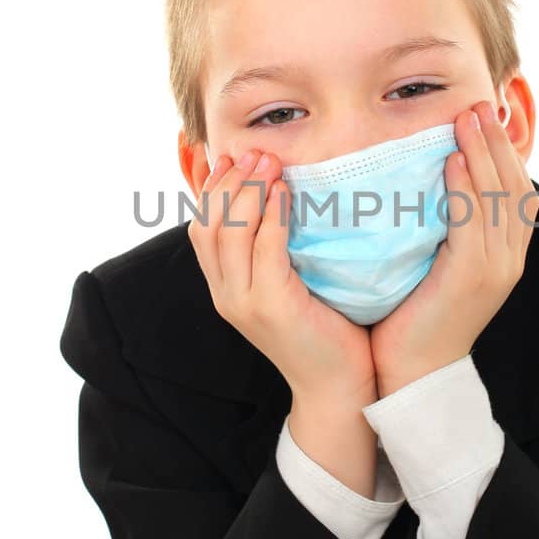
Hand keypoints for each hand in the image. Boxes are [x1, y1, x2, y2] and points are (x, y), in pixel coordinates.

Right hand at [187, 145, 376, 400]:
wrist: (338, 386)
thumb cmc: (323, 329)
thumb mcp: (290, 283)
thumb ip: (276, 248)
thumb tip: (280, 196)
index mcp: (224, 289)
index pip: (200, 227)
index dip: (210, 187)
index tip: (231, 155)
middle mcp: (225, 295)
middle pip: (208, 224)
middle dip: (228, 181)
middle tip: (254, 152)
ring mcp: (243, 303)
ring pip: (229, 232)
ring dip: (248, 191)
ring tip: (269, 163)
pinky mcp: (270, 307)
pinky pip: (265, 249)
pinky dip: (272, 215)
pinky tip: (286, 192)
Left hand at [369, 100, 538, 393]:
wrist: (412, 371)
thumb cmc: (414, 316)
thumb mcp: (437, 264)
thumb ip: (444, 228)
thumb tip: (429, 184)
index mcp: (505, 255)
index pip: (517, 191)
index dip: (505, 151)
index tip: (485, 117)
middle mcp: (508, 259)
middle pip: (514, 185)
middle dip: (496, 142)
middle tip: (478, 105)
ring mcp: (495, 269)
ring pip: (497, 198)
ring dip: (482, 153)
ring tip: (466, 119)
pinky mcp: (471, 277)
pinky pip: (473, 223)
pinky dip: (465, 189)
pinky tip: (451, 163)